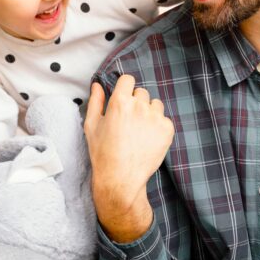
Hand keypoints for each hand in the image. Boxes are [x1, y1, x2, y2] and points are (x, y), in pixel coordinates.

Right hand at [84, 75, 174, 241]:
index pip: (128, 79)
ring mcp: (155, 118)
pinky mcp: (167, 130)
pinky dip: (158, 127)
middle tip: (128, 122)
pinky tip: (148, 139)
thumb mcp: (91, 125)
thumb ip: (95, 101)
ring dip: (149, 112)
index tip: (123, 97)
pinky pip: (164, 119)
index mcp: (120, 102)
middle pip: (141, 92)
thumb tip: (97, 85)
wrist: (121, 179)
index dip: (125, 88)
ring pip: (155, 104)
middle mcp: (139, 106)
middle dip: (136, 102)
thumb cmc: (103, 153)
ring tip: (139, 131)